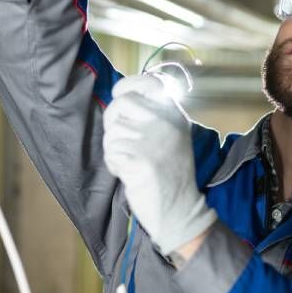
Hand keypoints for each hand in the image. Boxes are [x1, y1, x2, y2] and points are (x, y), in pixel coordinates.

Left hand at [102, 74, 217, 256]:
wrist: (180, 210)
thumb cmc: (170, 174)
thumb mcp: (172, 136)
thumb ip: (154, 115)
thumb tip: (122, 97)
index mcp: (175, 114)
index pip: (149, 82)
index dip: (127, 85)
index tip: (120, 95)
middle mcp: (166, 122)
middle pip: (121, 104)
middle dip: (112, 121)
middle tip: (120, 140)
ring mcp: (153, 140)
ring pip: (112, 132)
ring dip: (114, 149)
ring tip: (131, 163)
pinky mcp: (140, 160)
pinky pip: (111, 153)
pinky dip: (114, 165)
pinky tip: (129, 174)